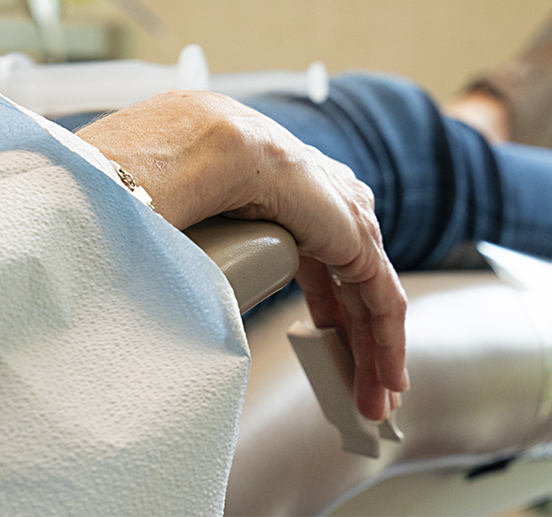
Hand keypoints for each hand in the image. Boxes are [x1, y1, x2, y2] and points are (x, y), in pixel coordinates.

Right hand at [75, 91, 407, 419]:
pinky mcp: (357, 238)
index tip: (323, 346)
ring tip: (372, 403)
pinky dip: (386, 344)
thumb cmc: (174, 170)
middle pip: (349, 283)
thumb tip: (164, 296)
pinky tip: (385, 381)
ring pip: (370, 299)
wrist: (198, 147)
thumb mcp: (189, 220)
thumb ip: (195, 253)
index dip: (325, 309)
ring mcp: (346, 217)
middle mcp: (326, 201)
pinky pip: (382, 301)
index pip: (319, 263)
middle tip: (357, 388)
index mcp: (288, 193)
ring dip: (372, 354)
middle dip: (355, 339)